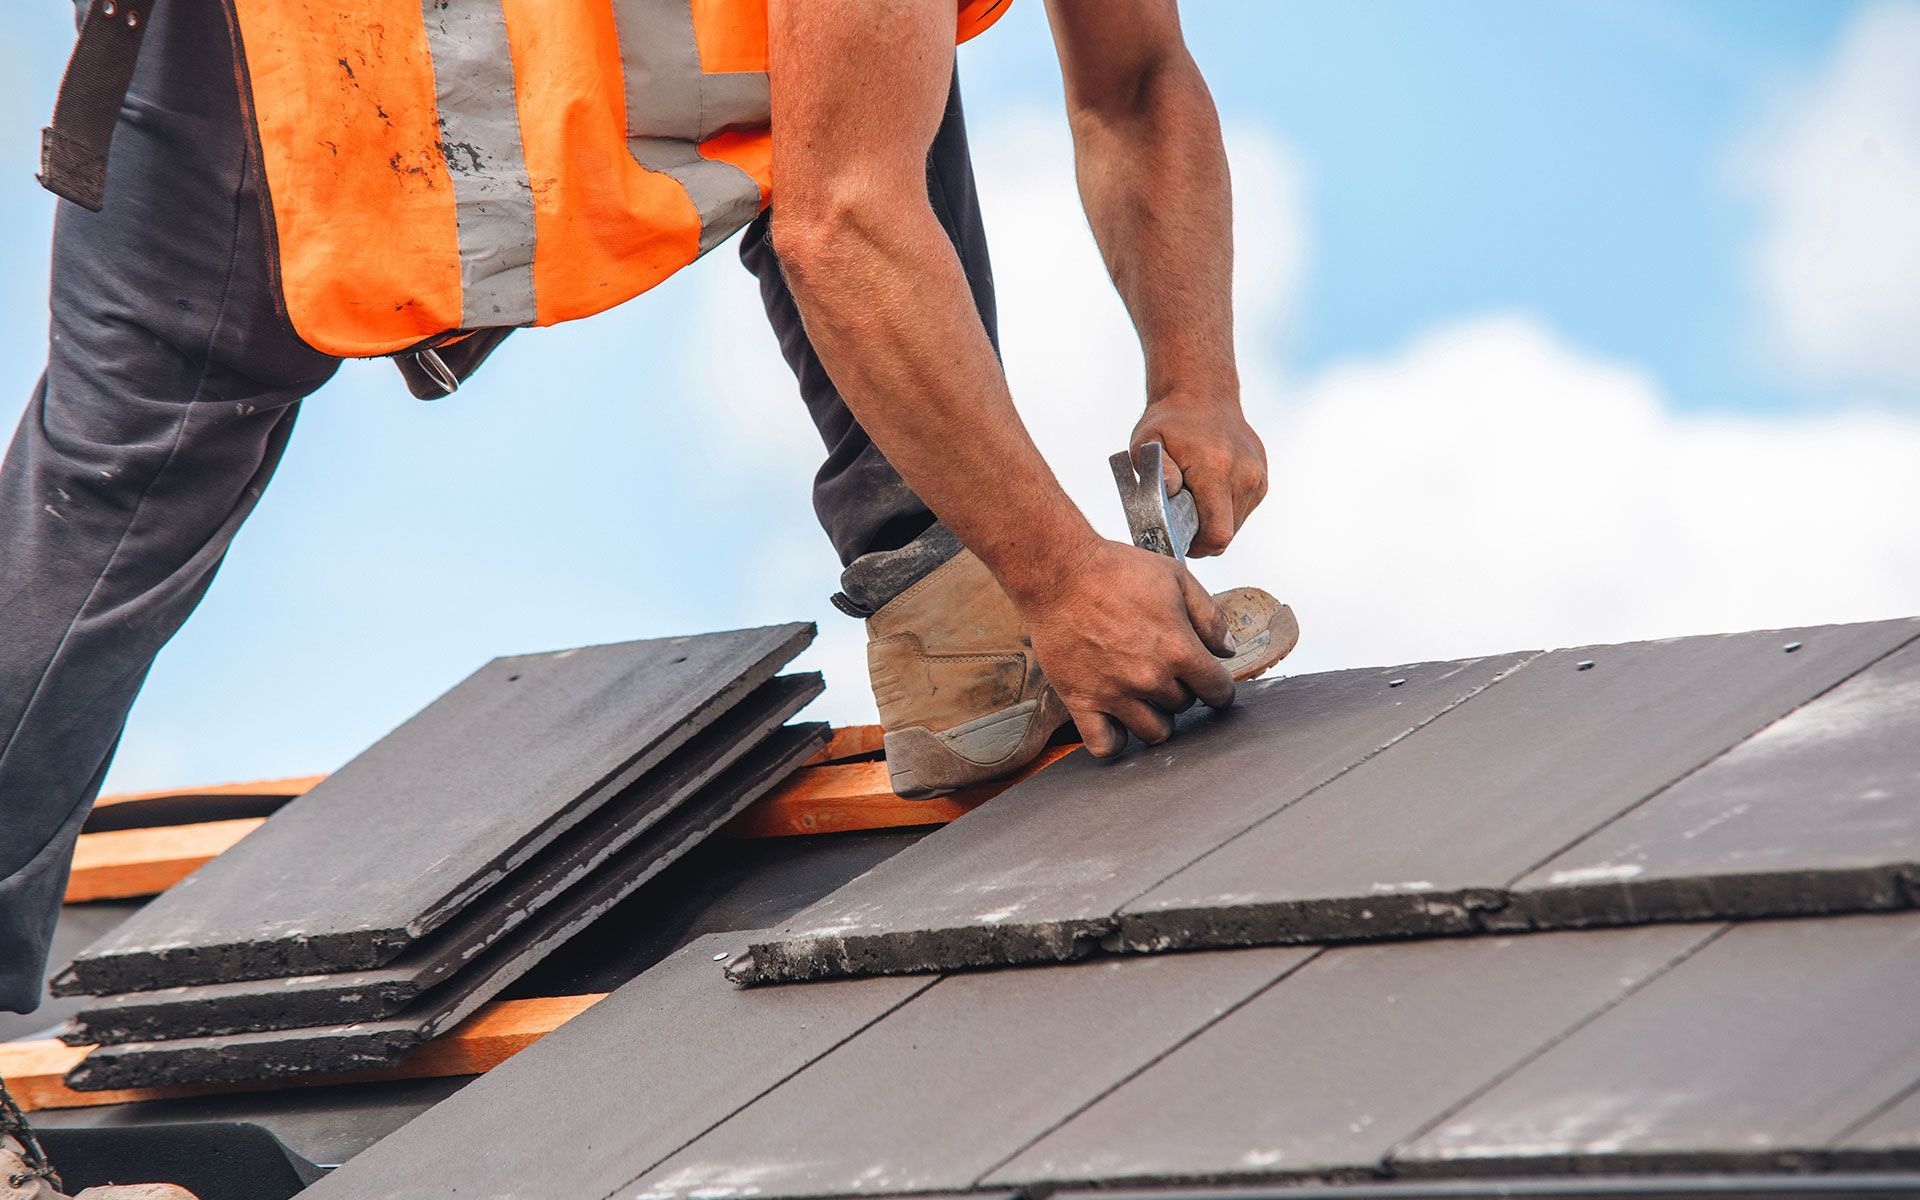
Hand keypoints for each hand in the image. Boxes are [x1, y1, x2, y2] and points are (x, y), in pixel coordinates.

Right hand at [1010, 536, 1237, 756]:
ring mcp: (1114, 693)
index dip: (1218, 686)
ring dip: (1156, 717)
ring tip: (1145, 696)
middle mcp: (1150, 678)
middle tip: (1166, 670)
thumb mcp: (1176, 578)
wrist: (1059, 573)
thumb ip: (1210, 617)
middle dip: (1182, 690)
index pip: (1218, 691)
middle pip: (1184, 707)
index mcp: (1178, 649)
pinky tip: (1117, 722)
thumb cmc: (1114, 571)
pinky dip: (1116, 741)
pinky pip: (1105, 744)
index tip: (1210, 682)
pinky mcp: (1081, 700)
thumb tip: (1227, 650)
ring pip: (1153, 732)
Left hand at [1130, 393, 1267, 556]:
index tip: (1179, 539)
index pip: (1218, 534)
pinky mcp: (1262, 478)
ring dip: (1213, 522)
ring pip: (1235, 524)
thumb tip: (1172, 495)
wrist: (1203, 393)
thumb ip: (1158, 472)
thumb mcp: (1147, 442)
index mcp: (1216, 468)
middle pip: (1227, 533)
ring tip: (1193, 499)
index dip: (1197, 547)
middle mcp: (1245, 474)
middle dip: (1202, 535)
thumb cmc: (1169, 422)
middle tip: (1179, 518)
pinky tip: (1208, 490)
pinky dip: (1224, 509)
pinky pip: (1242, 510)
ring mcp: (1258, 476)